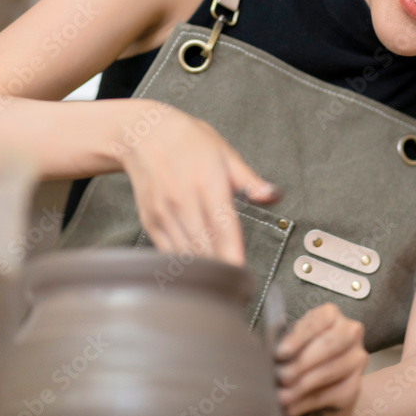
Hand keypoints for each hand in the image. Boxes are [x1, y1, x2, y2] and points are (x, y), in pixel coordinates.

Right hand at [117, 100, 281, 266]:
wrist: (142, 134)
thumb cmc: (187, 140)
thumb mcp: (224, 152)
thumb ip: (249, 179)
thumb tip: (274, 195)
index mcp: (207, 181)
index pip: (223, 225)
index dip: (232, 253)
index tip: (242, 272)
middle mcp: (183, 199)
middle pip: (204, 245)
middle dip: (221, 266)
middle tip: (235, 282)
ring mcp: (164, 211)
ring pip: (185, 251)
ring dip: (203, 267)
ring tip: (218, 280)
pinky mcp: (151, 220)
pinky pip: (169, 250)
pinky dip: (183, 261)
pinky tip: (196, 267)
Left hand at [274, 303, 367, 415]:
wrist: (324, 380)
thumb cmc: (302, 352)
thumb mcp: (293, 342)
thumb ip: (287, 345)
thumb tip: (272, 356)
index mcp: (330, 315)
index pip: (316, 323)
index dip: (297, 338)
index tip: (280, 353)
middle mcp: (350, 332)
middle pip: (328, 346)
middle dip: (302, 363)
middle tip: (280, 376)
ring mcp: (357, 358)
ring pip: (330, 370)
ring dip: (302, 385)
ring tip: (281, 396)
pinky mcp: (355, 385)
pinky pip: (332, 394)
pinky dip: (308, 402)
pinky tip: (292, 407)